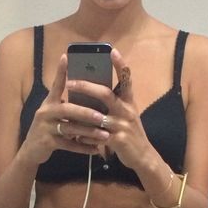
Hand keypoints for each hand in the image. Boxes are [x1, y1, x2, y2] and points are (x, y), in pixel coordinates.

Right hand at [23, 54, 110, 165]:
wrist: (31, 151)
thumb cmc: (47, 129)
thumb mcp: (54, 114)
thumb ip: (67, 106)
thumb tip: (89, 95)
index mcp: (49, 102)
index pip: (56, 84)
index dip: (61, 71)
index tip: (66, 57)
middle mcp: (45, 112)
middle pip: (67, 109)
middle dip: (86, 113)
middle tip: (102, 116)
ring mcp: (45, 127)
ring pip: (70, 128)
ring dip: (89, 132)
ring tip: (104, 135)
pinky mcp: (47, 142)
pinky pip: (68, 145)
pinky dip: (83, 148)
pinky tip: (95, 149)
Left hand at [65, 48, 151, 170]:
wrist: (143, 156)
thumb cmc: (130, 133)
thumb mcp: (126, 115)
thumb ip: (113, 104)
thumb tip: (93, 90)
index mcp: (129, 102)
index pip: (127, 79)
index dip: (120, 65)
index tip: (112, 50)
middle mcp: (127, 111)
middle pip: (106, 94)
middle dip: (86, 87)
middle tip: (70, 82)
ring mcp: (123, 126)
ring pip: (97, 116)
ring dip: (79, 113)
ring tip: (64, 108)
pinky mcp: (118, 140)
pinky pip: (96, 136)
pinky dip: (85, 136)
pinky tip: (76, 136)